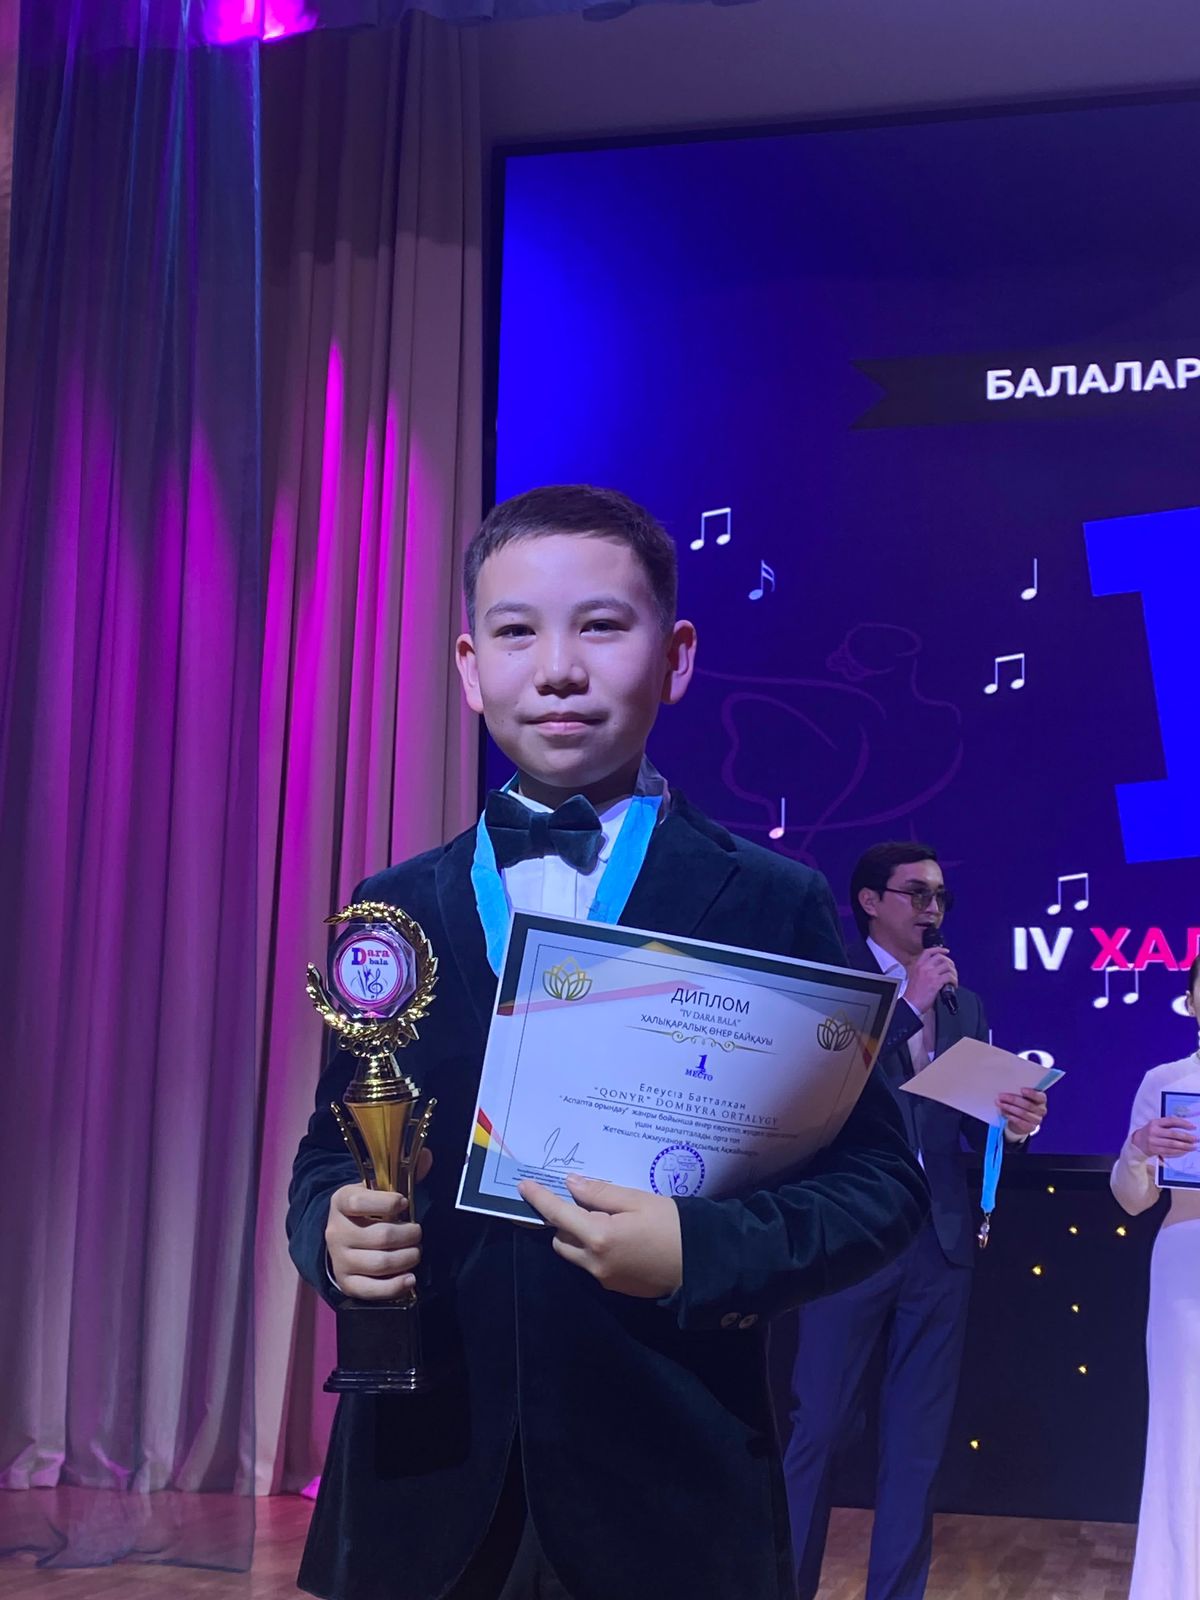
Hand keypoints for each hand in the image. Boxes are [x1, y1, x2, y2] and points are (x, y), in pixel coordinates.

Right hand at [325, 1148, 431, 1299]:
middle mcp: (336, 1231)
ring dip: (407, 1258)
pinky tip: (410, 1279)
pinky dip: (394, 1287)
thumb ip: (404, 1174)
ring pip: (380, 1264)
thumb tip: (426, 1156)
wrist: (342, 1238)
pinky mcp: (345, 1283)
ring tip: (416, 1252)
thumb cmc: (368, 1210)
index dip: (387, 1202)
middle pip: (380, 1237)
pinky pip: (371, 1290)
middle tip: (417, 1232)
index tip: (403, 1203)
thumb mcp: (379, 1189)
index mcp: (341, 1202)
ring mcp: (339, 1259)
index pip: (359, 1202)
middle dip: (409, 1235)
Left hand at [518, 1174, 683, 1298]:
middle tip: (577, 1201)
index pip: (558, 1214)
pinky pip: (593, 1266)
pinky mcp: (617, 1288)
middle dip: (562, 1221)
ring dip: (577, 1237)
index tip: (524, 1186)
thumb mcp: (639, 1200)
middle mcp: (594, 1263)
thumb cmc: (673, 1226)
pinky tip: (617, 1237)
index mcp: (598, 1237)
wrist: (703, 1265)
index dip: (539, 1198)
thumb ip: (602, 1193)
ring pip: (575, 1255)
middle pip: (561, 1240)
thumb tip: (572, 1185)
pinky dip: (594, 1250)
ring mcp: (605, 1279)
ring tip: (600, 1218)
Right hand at [904, 946, 958, 1014]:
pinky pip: (950, 976)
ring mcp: (930, 974)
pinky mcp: (936, 982)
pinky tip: (953, 985)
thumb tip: (936, 970)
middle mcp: (924, 967)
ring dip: (954, 973)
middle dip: (950, 963)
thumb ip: (923, 971)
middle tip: (952, 969)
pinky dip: (954, 980)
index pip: (929, 952)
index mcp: (918, 965)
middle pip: (941, 958)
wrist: (910, 1004)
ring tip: (953, 979)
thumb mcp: (914, 977)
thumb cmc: (912, 994)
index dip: (939, 949)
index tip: (946, 951)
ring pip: (948, 966)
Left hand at [997, 1088, 1046, 1138]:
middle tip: (1001, 1096)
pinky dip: (1011, 1116)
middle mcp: (1042, 1110)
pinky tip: (1004, 1112)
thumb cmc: (1021, 1103)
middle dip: (1013, 1100)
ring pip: (1022, 1113)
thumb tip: (1005, 1090)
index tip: (1021, 1089)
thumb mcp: (1021, 1096)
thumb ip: (1017, 1092)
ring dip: (1009, 1108)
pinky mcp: (1031, 1127)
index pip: (1039, 1097)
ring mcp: (1037, 1120)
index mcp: (1041, 1099)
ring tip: (999, 1103)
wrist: (1021, 1119)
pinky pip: (1020, 1122)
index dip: (1031, 1093)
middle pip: (1028, 1105)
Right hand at [1131, 1117, 1197, 1158]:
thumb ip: (1168, 1124)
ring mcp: (1153, 1141)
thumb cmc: (1151, 1132)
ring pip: (1172, 1145)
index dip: (1183, 1123)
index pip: (1171, 1121)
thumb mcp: (1156, 1124)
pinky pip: (1169, 1151)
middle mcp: (1154, 1131)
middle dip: (1186, 1137)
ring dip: (1185, 1146)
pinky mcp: (1154, 1150)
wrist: (1137, 1142)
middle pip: (1173, 1134)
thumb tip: (1186, 1125)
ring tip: (1193, 1147)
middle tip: (1195, 1139)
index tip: (1193, 1127)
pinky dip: (1179, 1152)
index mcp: (1155, 1122)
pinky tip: (1185, 1151)